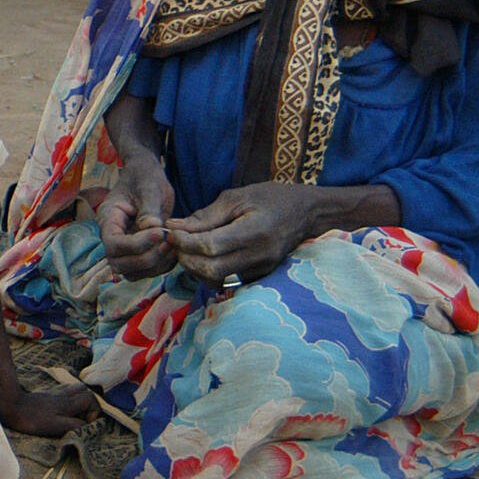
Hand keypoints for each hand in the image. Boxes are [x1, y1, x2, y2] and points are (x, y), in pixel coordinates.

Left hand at [0, 384, 99, 436]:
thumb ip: (73, 425)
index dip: (94, 411)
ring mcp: (55, 393)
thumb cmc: (33, 420)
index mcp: (67, 404)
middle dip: (89, 402)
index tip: (87, 423)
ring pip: (74, 387)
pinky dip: (69, 395)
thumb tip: (87, 425)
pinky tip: (64, 405)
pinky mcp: (47, 394)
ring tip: (76, 412)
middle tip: (84, 417)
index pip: (90, 399)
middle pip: (84, 390)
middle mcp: (63, 396)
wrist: (12, 405)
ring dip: (80, 397)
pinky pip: (64, 389)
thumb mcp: (55, 426)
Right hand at [98, 157, 176, 280]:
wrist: (146, 174)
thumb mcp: (149, 186)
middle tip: (168, 243)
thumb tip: (153, 229)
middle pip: (119, 263)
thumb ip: (149, 208)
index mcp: (108, 218)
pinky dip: (160, 267)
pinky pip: (145, 270)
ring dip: (154, 266)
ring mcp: (125, 246)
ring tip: (173, 247)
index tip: (160, 233)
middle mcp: (113, 236)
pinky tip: (174, 251)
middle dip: (146, 259)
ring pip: (132, 272)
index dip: (136, 245)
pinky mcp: (139, 251)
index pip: (114, 243)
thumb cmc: (145, 176)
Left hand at [166, 182, 315, 286]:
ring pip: (217, 279)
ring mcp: (261, 270)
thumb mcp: (237, 197)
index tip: (172, 232)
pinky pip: (227, 280)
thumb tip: (174, 227)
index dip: (185, 242)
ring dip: (195, 268)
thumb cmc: (270, 198)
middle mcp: (259, 256)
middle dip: (186, 258)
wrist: (306, 213)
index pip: (211, 246)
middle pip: (211, 269)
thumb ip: (205, 216)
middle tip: (175, 243)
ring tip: (187, 248)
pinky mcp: (259, 277)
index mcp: (254, 232)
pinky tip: (203, 256)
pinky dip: (209, 271)